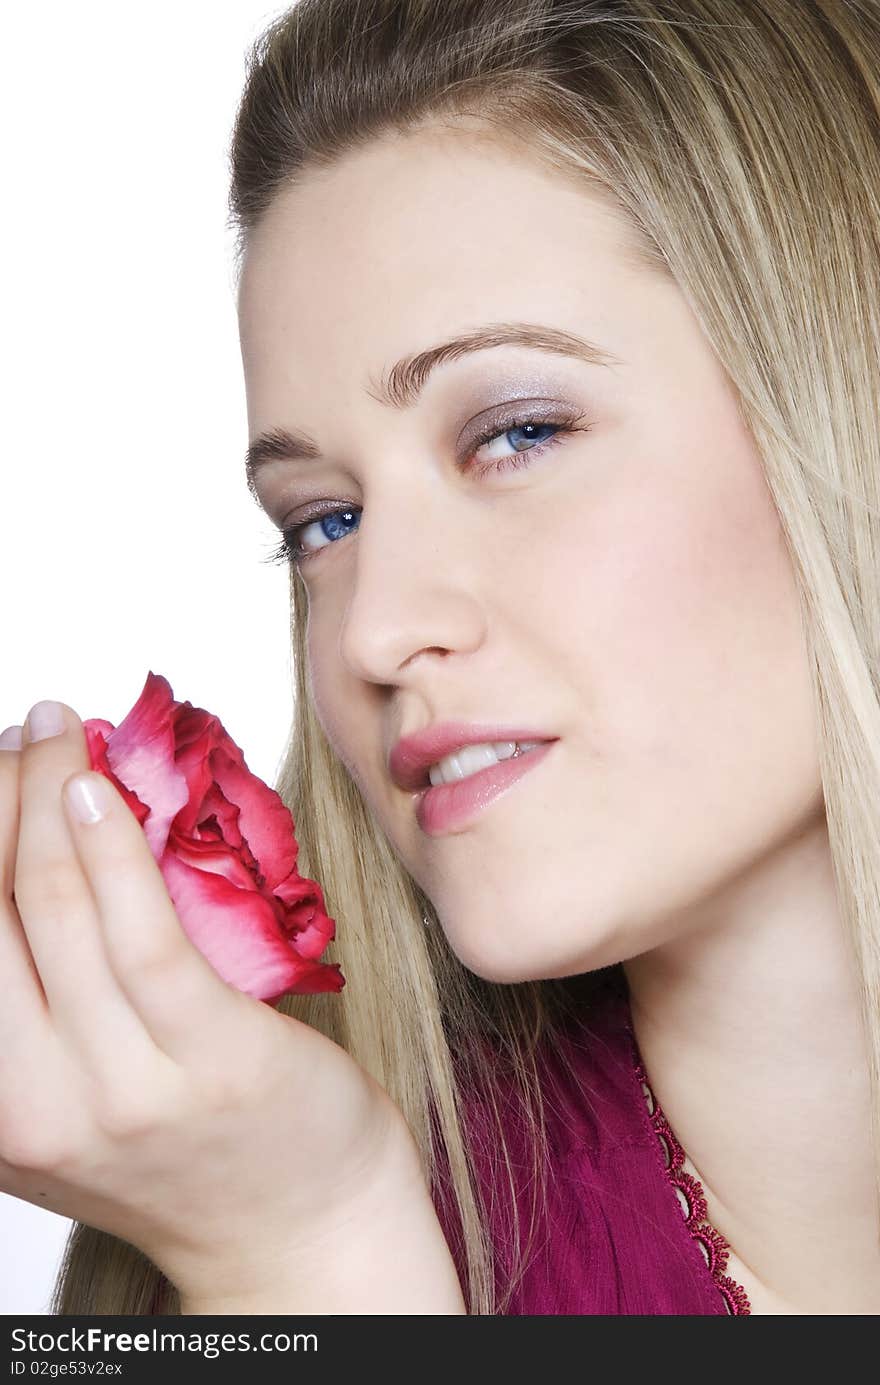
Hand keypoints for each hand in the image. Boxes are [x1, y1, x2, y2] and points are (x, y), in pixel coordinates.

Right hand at [0, 701, 412, 1305]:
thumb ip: (30, 1008)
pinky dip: (108, 844)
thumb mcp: (72, 1098)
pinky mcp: (206, 1056)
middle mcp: (30, 1107)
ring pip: (51, 905)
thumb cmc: (187, 1150)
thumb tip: (24, 845)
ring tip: (56, 731)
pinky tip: (99, 787)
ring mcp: (117, 1087)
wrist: (297, 1230)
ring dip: (47, 793)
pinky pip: (139, 929)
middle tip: (22, 728)